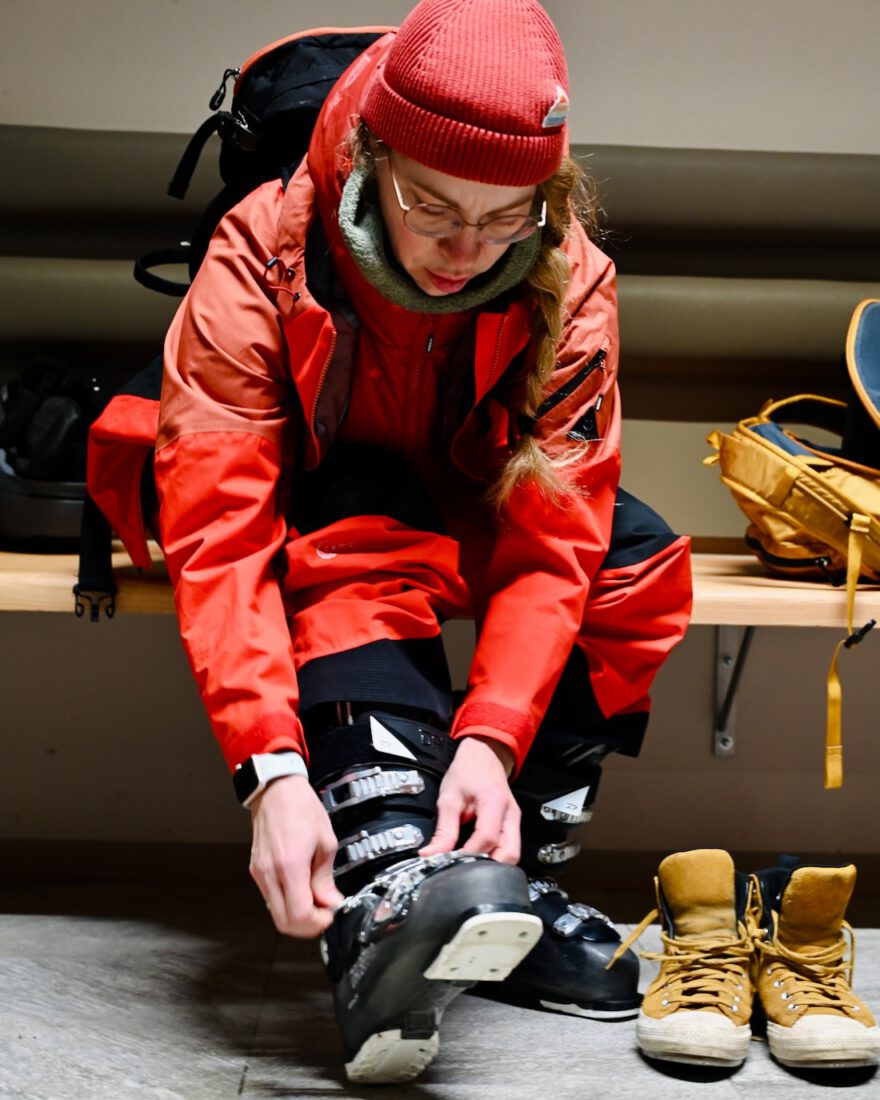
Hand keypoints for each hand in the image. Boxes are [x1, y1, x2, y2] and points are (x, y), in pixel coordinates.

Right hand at [249, 775, 343, 936]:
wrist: (276, 790)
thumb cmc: (301, 807)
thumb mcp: (325, 841)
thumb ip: (326, 877)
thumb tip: (330, 901)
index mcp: (290, 865)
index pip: (299, 915)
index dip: (317, 923)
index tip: (329, 914)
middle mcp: (270, 873)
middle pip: (284, 922)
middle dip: (307, 925)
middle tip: (324, 912)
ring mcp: (259, 873)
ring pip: (276, 913)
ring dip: (297, 915)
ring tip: (315, 899)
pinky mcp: (256, 870)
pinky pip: (271, 898)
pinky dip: (287, 903)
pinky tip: (301, 889)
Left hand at [420, 736, 520, 864]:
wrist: (483, 755)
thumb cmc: (468, 771)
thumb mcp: (449, 798)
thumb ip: (443, 830)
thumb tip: (431, 854)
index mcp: (494, 802)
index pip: (487, 838)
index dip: (471, 854)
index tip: (453, 862)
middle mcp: (510, 814)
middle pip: (509, 854)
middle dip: (489, 868)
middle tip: (466, 871)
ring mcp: (514, 820)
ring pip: (512, 854)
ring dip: (493, 864)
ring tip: (471, 866)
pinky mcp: (511, 825)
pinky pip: (508, 848)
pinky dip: (495, 857)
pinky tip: (479, 858)